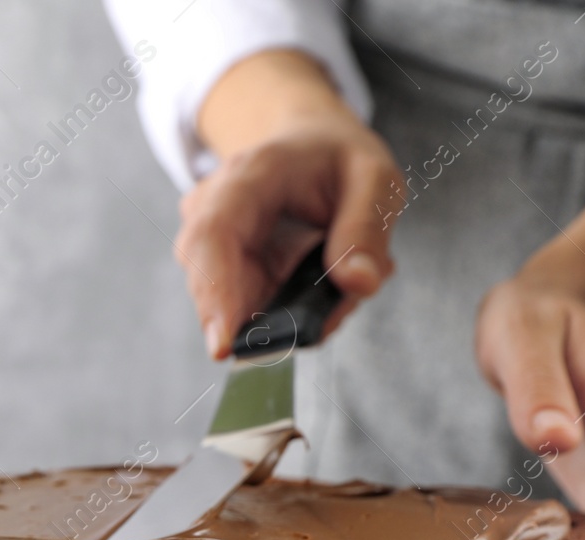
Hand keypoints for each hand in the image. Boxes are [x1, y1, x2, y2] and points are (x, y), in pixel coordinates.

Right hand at [176, 50, 401, 357]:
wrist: (308, 146)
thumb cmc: (338, 160)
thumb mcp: (375, 180)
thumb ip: (367, 230)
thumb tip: (358, 284)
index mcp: (251, 174)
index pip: (213, 233)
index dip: (213, 291)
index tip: (224, 346)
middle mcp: (214, 207)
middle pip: (209, 281)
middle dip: (264, 320)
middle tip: (327, 318)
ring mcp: (212, 242)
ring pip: (231, 305)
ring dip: (287, 314)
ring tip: (340, 285)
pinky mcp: (222, 271)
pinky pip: (248, 309)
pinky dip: (288, 312)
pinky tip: (322, 283)